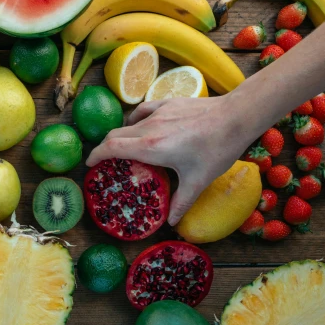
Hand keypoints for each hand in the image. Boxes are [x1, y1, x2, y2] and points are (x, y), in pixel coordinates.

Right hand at [86, 95, 252, 225]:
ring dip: (121, 134)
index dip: (95, 155)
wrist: (235, 117)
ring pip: (129, 122)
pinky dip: (136, 120)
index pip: (111, 148)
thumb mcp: (198, 181)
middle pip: (115, 134)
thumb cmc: (216, 150)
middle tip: (105, 161)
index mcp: (151, 147)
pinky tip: (143, 126)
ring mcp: (158, 112)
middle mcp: (149, 127)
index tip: (89, 164)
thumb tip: (171, 222)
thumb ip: (181, 202)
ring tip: (125, 146)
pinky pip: (143, 110)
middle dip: (105, 147)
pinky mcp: (169, 102)